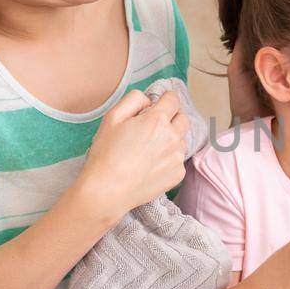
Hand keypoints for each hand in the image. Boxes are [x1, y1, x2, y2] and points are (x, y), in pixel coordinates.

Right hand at [77, 88, 188, 218]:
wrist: (107, 190)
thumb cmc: (106, 154)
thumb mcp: (112, 117)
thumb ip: (134, 100)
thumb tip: (149, 100)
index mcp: (157, 120)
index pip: (173, 100)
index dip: (166, 99)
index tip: (160, 103)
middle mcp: (172, 137)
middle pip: (183, 119)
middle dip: (171, 117)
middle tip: (154, 126)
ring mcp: (177, 157)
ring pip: (181, 140)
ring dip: (171, 139)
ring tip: (149, 149)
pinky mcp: (178, 175)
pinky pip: (178, 160)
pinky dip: (169, 158)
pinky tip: (151, 165)